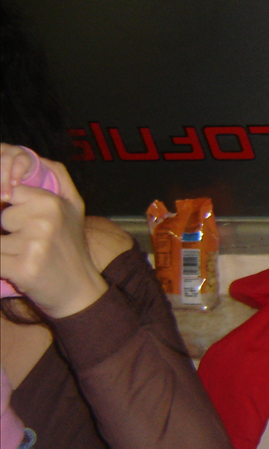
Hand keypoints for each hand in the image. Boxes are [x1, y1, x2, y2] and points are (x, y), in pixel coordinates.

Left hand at [0, 150, 106, 317]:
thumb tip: (38, 158)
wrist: (80, 290)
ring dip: (7, 252)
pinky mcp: (24, 267)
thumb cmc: (72, 248)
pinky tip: (19, 271)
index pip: (10, 193)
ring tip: (28, 258)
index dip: (12, 209)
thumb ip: (59, 177)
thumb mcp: (74, 207)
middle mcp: (45, 219)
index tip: (24, 225)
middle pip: (2, 218)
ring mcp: (34, 243)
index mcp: (52, 202)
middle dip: (11, 232)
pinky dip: (2, 266)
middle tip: (33, 245)